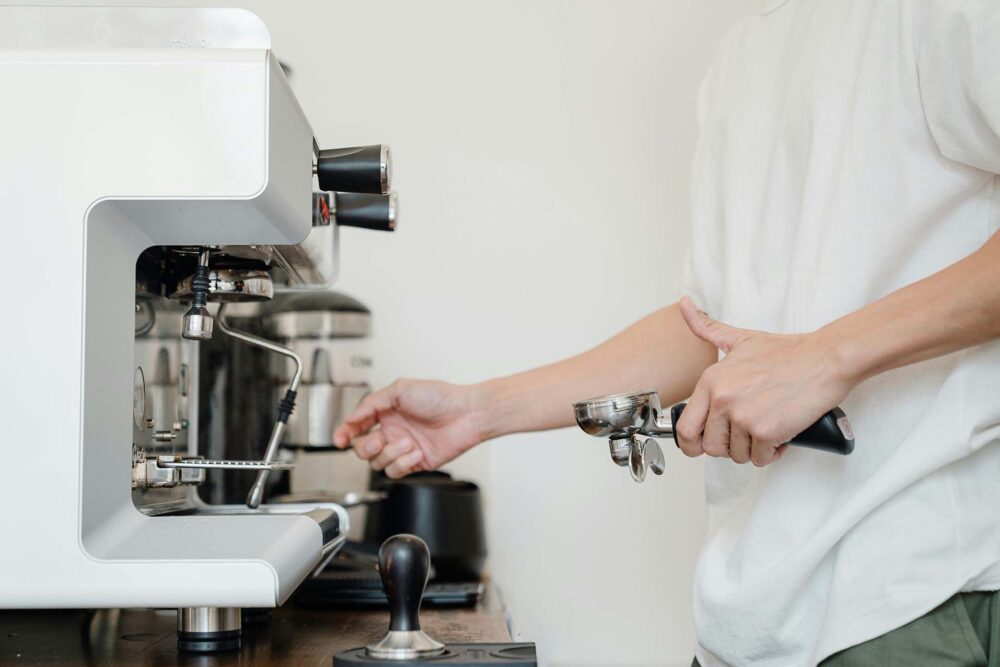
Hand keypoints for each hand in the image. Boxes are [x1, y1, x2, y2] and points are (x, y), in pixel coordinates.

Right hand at [332, 379, 488, 477]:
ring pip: (377, 463)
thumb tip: (352, 417)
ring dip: (390, 454)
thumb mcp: (400, 389)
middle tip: (379, 439)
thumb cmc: (441, 397)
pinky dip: (403, 463)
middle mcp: (393, 431)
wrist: (467, 414)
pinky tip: (416, 452)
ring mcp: (403, 448)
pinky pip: (396, 471)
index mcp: (387, 413)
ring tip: (408, 443)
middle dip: (366, 447)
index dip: (344, 434)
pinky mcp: (415, 462)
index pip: (357, 427)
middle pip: (363, 449)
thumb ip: (371, 402)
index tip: (339, 439)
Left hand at [674, 297, 855, 465]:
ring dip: (752, 449)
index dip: (694, 443)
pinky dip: (771, 453)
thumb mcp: (740, 339)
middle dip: (727, 447)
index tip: (708, 443)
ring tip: (766, 430)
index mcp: (710, 380)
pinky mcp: (766, 431)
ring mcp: (742, 416)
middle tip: (745, 435)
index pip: (685, 428)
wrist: (825, 358)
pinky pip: (760, 458)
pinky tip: (779, 436)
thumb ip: (707, 328)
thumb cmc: (787, 352)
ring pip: (736, 455)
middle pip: (709, 447)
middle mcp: (721, 398)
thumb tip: (683, 304)